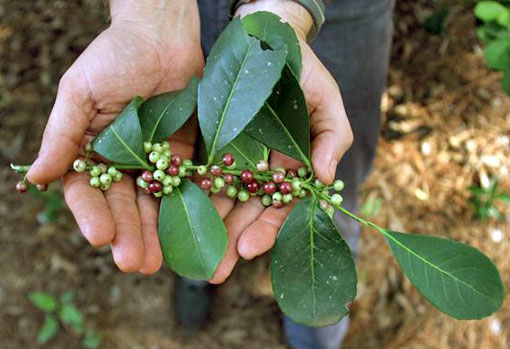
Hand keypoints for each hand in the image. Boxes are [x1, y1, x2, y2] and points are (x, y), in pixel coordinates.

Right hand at [27, 0, 203, 273]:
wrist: (163, 36)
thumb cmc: (114, 57)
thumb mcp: (81, 93)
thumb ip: (63, 136)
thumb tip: (37, 177)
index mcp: (92, 152)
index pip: (88, 191)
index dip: (93, 214)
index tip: (99, 236)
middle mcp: (124, 163)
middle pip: (125, 206)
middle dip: (129, 234)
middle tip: (135, 263)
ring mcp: (157, 163)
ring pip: (157, 204)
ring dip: (158, 233)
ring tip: (161, 262)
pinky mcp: (187, 156)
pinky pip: (189, 186)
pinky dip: (191, 209)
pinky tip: (195, 232)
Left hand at [209, 0, 352, 283]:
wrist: (266, 37)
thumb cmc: (302, 70)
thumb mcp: (327, 100)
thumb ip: (332, 137)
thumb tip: (325, 177)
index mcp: (290, 167)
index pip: (279, 206)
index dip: (267, 228)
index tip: (250, 249)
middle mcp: (260, 169)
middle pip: (244, 212)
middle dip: (230, 242)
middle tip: (212, 272)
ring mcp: (232, 157)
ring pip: (217, 199)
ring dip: (204, 228)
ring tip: (187, 256)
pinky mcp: (207, 143)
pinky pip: (194, 172)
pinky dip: (184, 194)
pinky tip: (170, 215)